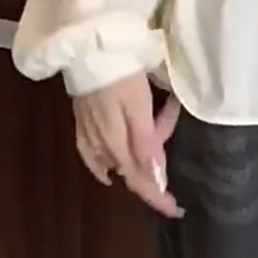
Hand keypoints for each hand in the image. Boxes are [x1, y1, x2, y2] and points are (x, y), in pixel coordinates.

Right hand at [73, 73, 183, 218]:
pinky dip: (111, 158)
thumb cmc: (119, 73)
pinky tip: (111, 166)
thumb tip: (153, 176)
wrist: (88, 49)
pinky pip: (98, 152)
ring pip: (121, 156)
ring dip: (144, 143)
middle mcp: (101, 146)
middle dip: (157, 153)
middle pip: (133, 166)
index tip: (175, 208)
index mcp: (117, 142)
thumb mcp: (138, 105)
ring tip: (161, 109)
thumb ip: (145, 141)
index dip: (157, 195)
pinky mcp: (83, 123)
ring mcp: (89, 135)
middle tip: (171, 111)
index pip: (139, 179)